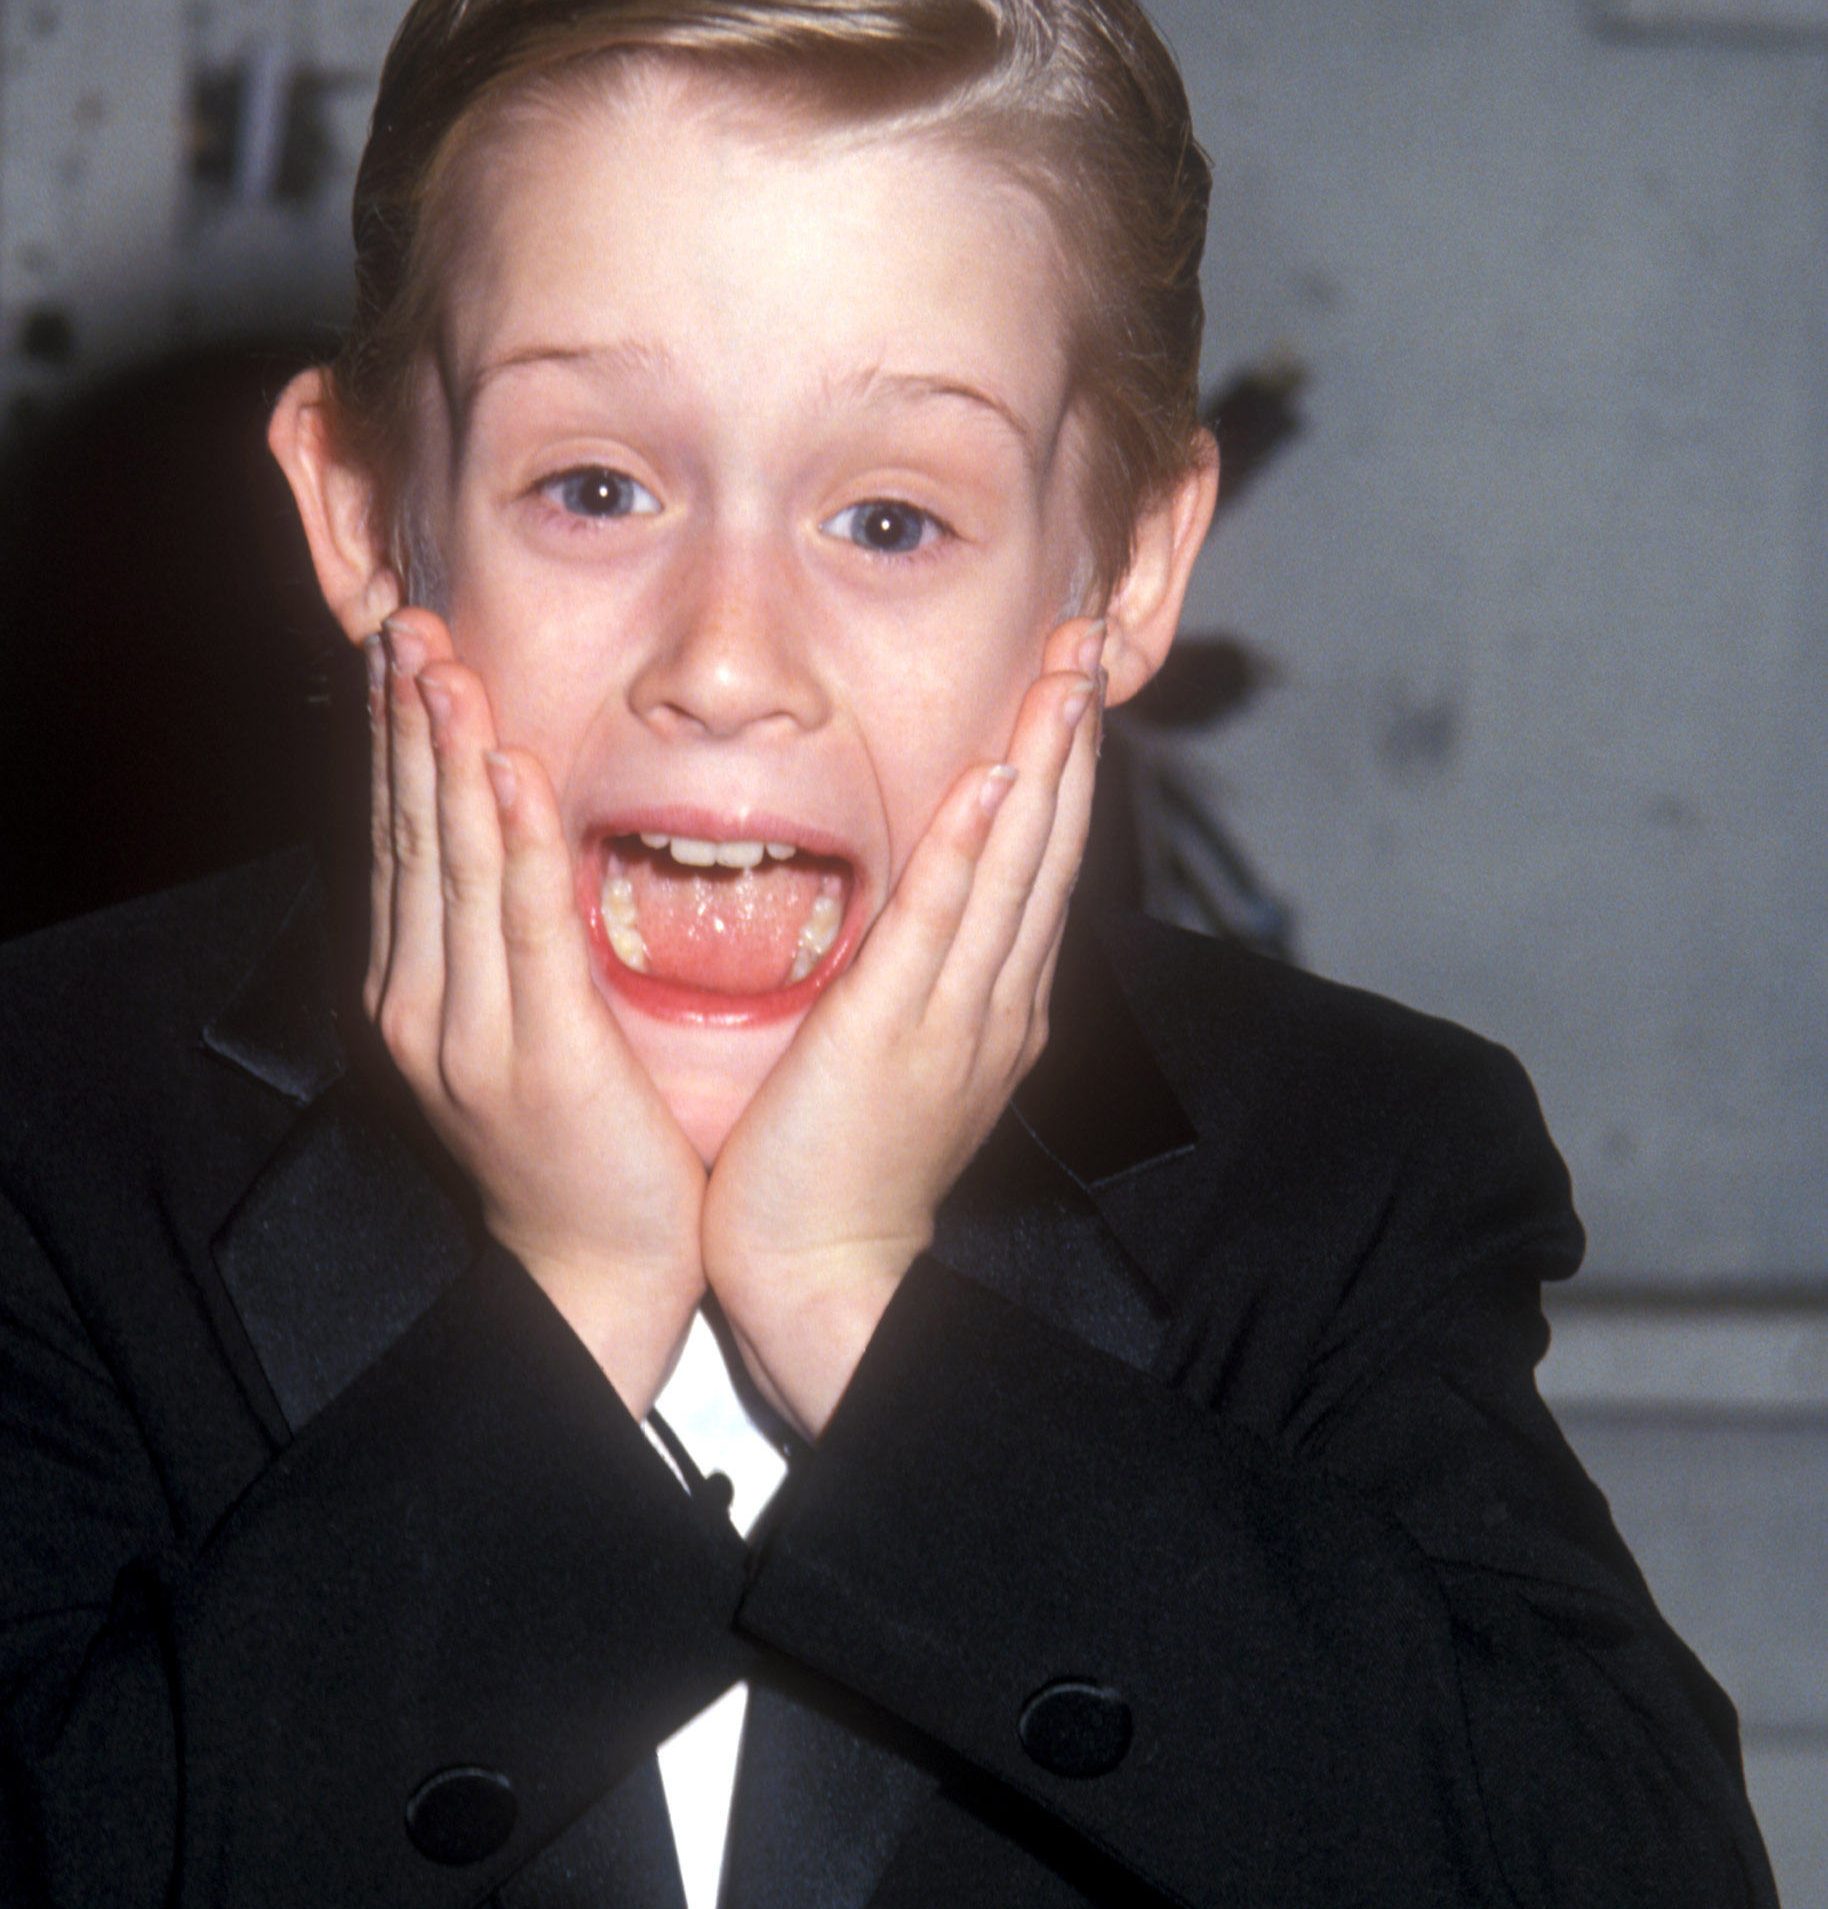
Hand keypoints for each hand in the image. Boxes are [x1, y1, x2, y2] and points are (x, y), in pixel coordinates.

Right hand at [369, 612, 708, 1413]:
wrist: (597, 1274)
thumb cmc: (580, 1148)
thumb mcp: (520, 1029)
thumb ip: (502, 941)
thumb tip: (504, 838)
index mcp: (415, 992)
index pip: (400, 840)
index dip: (397, 740)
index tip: (400, 649)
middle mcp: (421, 1002)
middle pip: (410, 834)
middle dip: (405, 721)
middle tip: (402, 618)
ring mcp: (469, 1031)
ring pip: (454, 864)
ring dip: (447, 755)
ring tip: (441, 662)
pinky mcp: (537, 1055)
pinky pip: (524, 927)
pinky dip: (515, 843)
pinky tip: (511, 772)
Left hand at [702, 622, 1104, 1437]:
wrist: (820, 1276)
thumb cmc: (830, 1174)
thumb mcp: (887, 1059)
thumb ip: (907, 983)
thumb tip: (907, 916)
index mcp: (993, 1005)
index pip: (1036, 861)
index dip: (1057, 764)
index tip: (1067, 679)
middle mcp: (995, 1000)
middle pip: (1049, 843)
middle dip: (1071, 732)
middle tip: (1089, 633)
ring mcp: (957, 1015)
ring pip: (1017, 864)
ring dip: (1044, 759)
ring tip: (1067, 668)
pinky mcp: (898, 1032)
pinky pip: (947, 923)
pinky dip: (978, 848)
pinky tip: (999, 778)